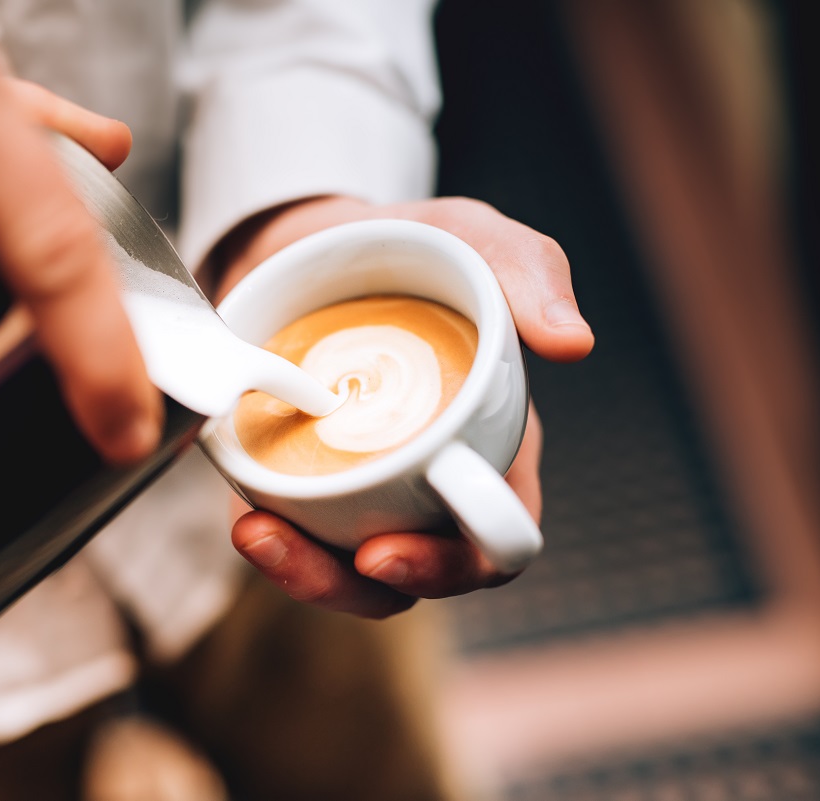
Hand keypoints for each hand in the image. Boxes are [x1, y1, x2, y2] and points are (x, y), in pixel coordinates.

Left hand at [210, 196, 594, 616]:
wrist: (313, 242)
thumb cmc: (411, 250)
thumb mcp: (470, 237)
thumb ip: (529, 273)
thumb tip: (574, 342)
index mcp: (487, 444)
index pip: (498, 536)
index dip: (459, 563)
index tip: (393, 548)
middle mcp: (427, 481)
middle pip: (419, 573)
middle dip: (368, 583)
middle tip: (327, 551)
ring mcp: (360, 490)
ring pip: (348, 572)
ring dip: (306, 574)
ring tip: (259, 536)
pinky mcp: (298, 482)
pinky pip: (296, 535)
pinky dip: (273, 541)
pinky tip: (245, 516)